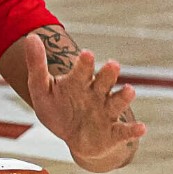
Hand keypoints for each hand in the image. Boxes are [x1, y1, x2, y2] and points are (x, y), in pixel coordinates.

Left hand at [22, 33, 144, 171]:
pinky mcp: (114, 133)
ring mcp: (107, 113)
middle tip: (113, 64)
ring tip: (129, 90)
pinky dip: (133, 130)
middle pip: (104, 82)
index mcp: (79, 82)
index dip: (85, 63)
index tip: (86, 53)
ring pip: (116, 102)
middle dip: (108, 74)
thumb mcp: (41, 88)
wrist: (71, 137)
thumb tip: (31, 37)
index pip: (82, 70)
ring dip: (123, 97)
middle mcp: (97, 94)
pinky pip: (125, 132)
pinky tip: (141, 128)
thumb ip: (37, 64)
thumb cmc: (57, 108)